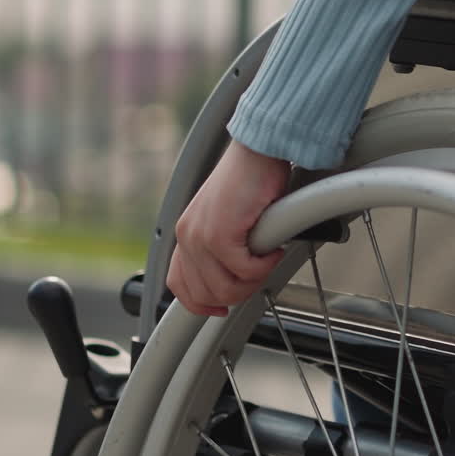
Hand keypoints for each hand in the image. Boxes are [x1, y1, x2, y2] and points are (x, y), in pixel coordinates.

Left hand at [166, 139, 290, 316]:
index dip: (202, 304)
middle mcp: (187, 236)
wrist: (259, 148)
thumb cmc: (252, 178)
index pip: (180, 286)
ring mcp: (200, 236)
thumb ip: (223, 248)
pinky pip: (245, 271)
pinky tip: (274, 246)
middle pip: (205, 295)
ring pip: (225, 289)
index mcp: (186, 233)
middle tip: (261, 272)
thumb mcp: (229, 219)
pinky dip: (265, 265)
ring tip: (268, 257)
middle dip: (239, 292)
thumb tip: (235, 280)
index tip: (223, 307)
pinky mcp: (219, 235)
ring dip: (254, 280)